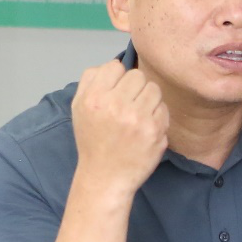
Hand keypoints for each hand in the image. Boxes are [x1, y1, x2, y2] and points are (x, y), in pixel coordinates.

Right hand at [71, 60, 168, 195]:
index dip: (117, 78)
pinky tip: (145, 128)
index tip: (116, 92)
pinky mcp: (155, 131)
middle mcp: (116, 106)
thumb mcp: (79, 108)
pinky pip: (163, 108)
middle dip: (134, 88)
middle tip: (129, 105)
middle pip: (138, 75)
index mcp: (94, 98)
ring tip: (138, 115)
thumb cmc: (93, 141)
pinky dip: (157, 116)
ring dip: (148, 99)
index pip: (115, 66)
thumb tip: (114, 64)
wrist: (105, 177)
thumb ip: (90, 80)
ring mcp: (137, 119)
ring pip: (154, 89)